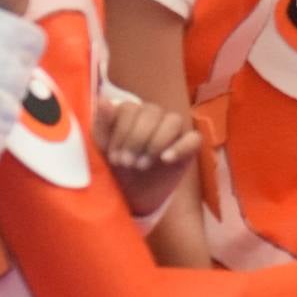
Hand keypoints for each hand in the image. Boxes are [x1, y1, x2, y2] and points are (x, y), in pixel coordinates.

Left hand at [94, 96, 201, 215]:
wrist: (132, 196)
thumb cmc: (116, 167)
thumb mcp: (101, 148)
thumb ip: (102, 123)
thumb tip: (104, 100)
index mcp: (132, 112)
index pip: (131, 108)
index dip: (122, 131)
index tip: (114, 156)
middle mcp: (155, 115)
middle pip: (152, 112)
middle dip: (137, 139)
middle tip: (128, 163)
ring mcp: (174, 130)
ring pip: (173, 120)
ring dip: (156, 142)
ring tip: (142, 165)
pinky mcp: (188, 148)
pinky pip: (194, 138)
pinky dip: (181, 147)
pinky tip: (165, 159)